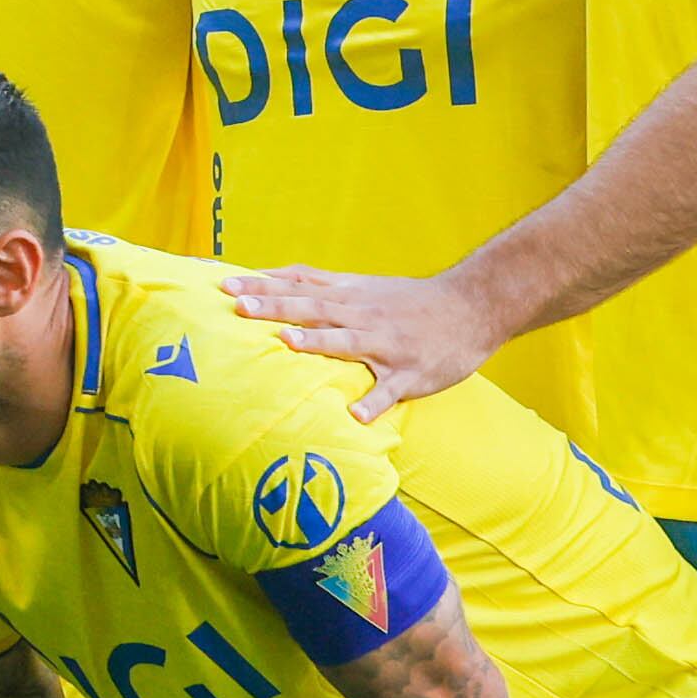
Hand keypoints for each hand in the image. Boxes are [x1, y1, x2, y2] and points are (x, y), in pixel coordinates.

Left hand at [216, 262, 490, 419]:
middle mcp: (362, 314)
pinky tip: (355, 415)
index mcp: (349, 296)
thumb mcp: (364, 287)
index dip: (262, 283)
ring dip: (316, 341)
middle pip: (311, 308)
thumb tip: (275, 284)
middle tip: (237, 305)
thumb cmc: (410, 302)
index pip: (298, 285)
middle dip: (274, 306)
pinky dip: (373, 401)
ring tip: (286, 342)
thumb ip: (321, 290)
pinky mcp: (409, 372)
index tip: (224, 283)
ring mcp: (385, 343)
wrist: (472, 306)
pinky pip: (389, 390)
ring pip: (346, 340)